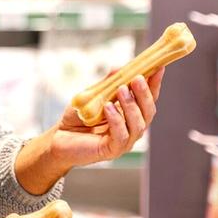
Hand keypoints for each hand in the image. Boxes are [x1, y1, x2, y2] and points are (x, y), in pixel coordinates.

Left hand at [49, 67, 163, 167]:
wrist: (58, 137)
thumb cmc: (78, 117)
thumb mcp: (93, 96)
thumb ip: (107, 84)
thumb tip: (119, 67)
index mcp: (131, 114)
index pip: (148, 99)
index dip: (155, 84)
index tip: (158, 67)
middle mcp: (132, 128)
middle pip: (148, 112)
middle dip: (144, 94)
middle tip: (137, 79)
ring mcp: (124, 141)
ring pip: (138, 125)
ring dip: (131, 106)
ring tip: (122, 90)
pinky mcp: (112, 151)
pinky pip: (121, 136)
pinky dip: (117, 120)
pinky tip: (108, 108)